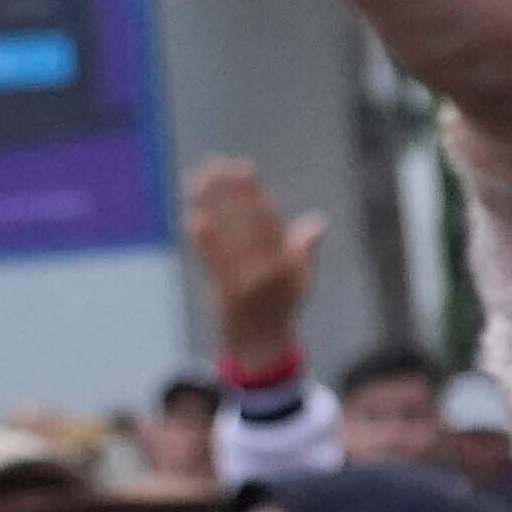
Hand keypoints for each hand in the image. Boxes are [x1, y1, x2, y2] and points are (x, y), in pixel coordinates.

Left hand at [185, 155, 325, 371]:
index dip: (252, 190)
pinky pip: (214, 261)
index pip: (267, 217)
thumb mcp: (300, 279)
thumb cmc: (281, 309)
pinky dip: (204, 239)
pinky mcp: (228, 293)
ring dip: (211, 205)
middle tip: (214, 163)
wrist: (264, 347)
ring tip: (197, 180)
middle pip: (246, 220)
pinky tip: (193, 217)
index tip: (240, 167)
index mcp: (287, 261)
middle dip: (229, 189)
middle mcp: (270, 269)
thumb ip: (304, 249)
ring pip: (228, 234)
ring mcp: (249, 282)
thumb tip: (318, 221)